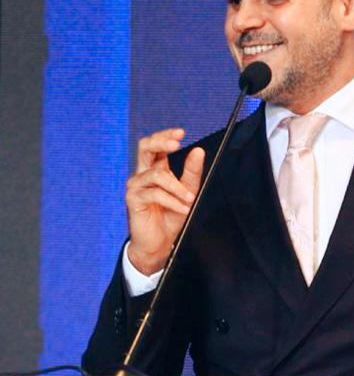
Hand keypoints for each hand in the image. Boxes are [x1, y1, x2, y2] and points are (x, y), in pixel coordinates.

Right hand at [125, 128, 204, 274]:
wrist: (159, 243)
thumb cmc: (170, 216)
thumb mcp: (187, 192)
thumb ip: (191, 172)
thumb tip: (198, 150)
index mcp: (155, 169)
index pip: (156, 144)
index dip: (165, 135)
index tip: (181, 132)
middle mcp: (143, 174)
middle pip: (145, 148)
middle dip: (161, 142)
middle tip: (177, 143)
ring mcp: (136, 186)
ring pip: (157, 174)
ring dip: (177, 187)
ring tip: (189, 199)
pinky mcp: (133, 199)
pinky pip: (155, 194)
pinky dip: (172, 201)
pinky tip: (182, 208)